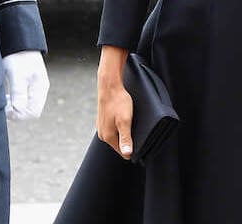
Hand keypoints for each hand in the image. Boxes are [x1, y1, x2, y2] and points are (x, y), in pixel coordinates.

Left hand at [2, 51, 49, 119]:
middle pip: (31, 111)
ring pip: (28, 107)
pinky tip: (7, 97)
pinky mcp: (31, 85)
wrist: (19, 42)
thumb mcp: (16, 73)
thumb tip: (18, 110)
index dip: (18, 115)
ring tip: (4, 101)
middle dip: (17, 112)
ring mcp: (37, 88)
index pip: (33, 112)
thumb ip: (18, 92)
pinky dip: (16, 103)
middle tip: (3, 106)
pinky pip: (26, 101)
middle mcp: (41, 89)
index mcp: (40, 88)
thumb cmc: (17, 56)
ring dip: (16, 108)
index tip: (5, 108)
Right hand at [96, 45, 133, 159]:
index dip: (133, 147)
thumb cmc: (118, 102)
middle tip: (136, 126)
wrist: (109, 85)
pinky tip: (124, 117)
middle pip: (120, 144)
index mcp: (107, 137)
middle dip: (129, 139)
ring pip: (117, 136)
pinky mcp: (103, 120)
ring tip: (130, 120)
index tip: (139, 137)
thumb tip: (127, 154)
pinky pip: (114, 128)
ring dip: (125, 131)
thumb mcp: (125, 121)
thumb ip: (125, 138)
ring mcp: (102, 127)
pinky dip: (120, 125)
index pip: (123, 152)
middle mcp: (103, 134)